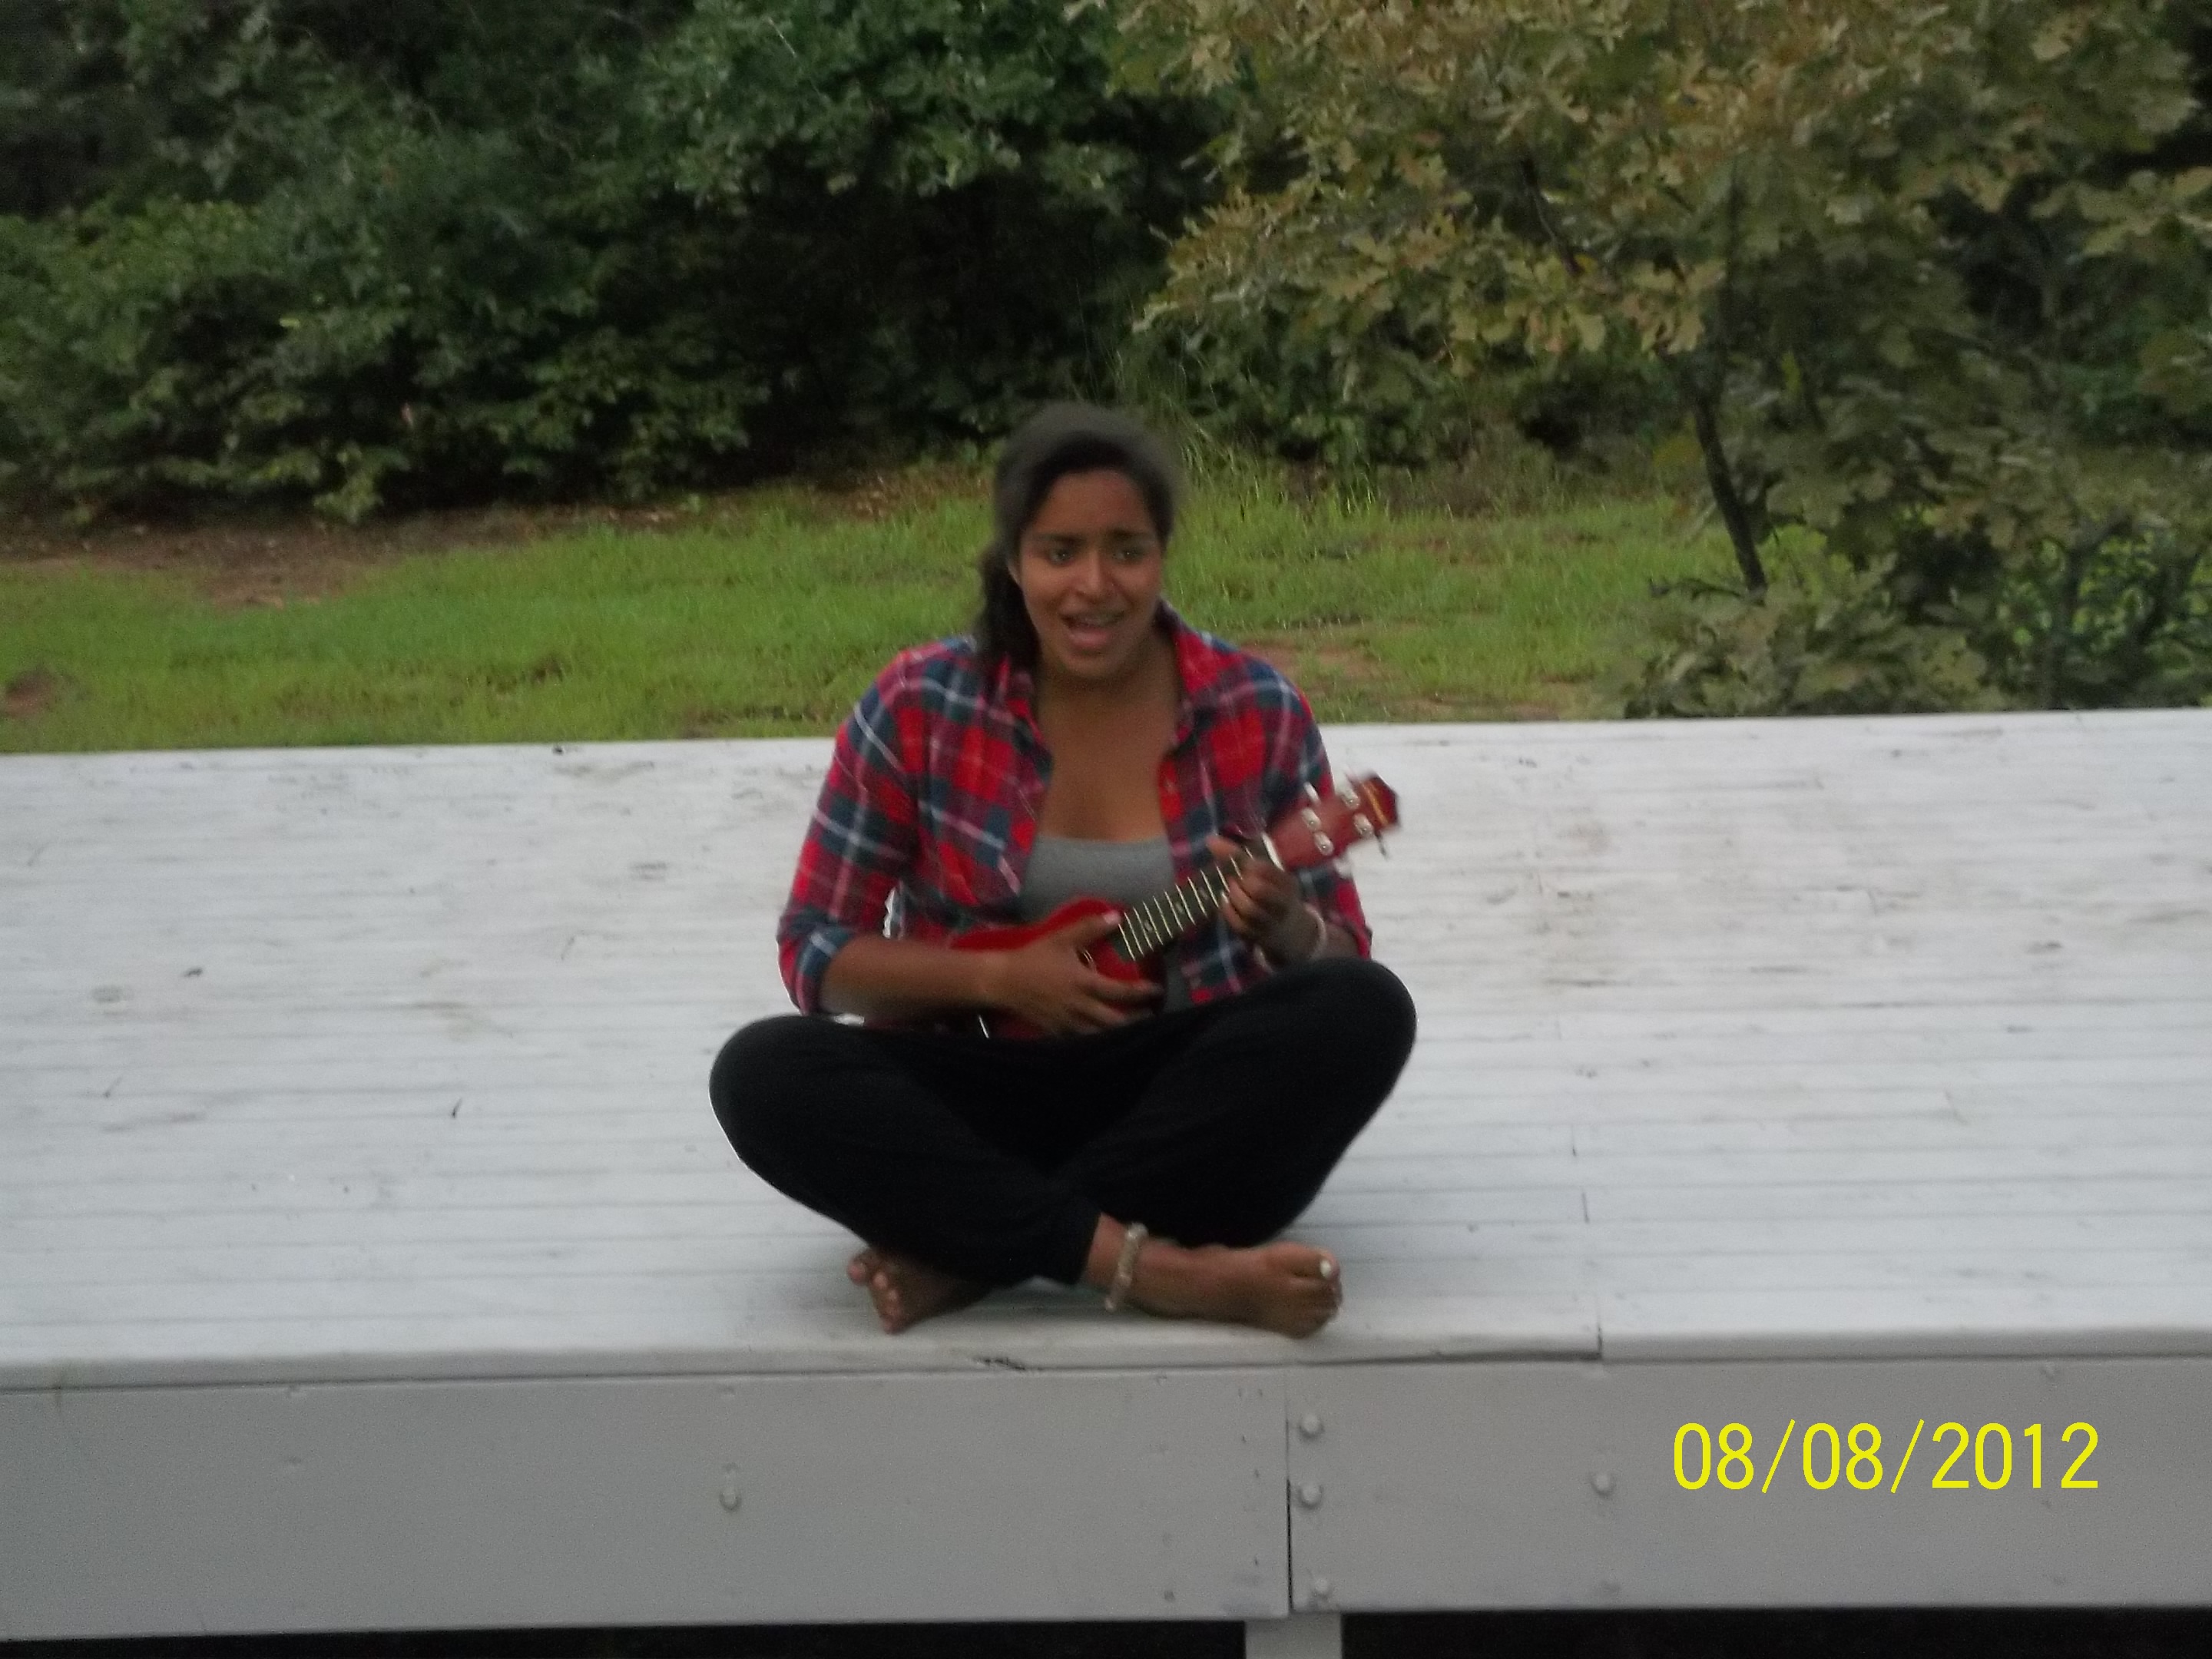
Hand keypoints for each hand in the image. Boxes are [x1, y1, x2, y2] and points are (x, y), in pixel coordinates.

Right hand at [983, 909, 1160, 1034]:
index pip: (1121, 992)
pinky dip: (1099, 1042)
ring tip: (1135, 1031)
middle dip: (1137, 1021)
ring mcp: (1069, 1023)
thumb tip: (1118, 916)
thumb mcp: (1061, 938)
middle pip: (1116, 1022)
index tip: (1157, 990)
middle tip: (1152, 1016)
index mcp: (1083, 984)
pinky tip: (1107, 1040)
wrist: (1003, 982)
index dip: (1142, 992)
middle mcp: (1080, 1007)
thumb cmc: (1034, 958)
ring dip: (1120, 1034)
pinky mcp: (1058, 1032)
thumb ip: (1090, 927)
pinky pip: (1083, 1042)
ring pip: (1101, 1036)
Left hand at [1205, 833, 1317, 958]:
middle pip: (1260, 891)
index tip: (1244, 864)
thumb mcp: (1264, 874)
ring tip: (1229, 890)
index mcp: (1287, 884)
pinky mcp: (1258, 936)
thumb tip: (1211, 840)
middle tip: (1235, 878)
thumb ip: (1238, 856)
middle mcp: (1282, 903)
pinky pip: (1240, 925)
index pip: (1270, 870)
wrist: (1288, 929)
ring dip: (1234, 896)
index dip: (1252, 865)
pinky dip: (1229, 912)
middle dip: (1242, 882)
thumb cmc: (1271, 893)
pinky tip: (1225, 903)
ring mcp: (1270, 922)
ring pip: (1250, 910)